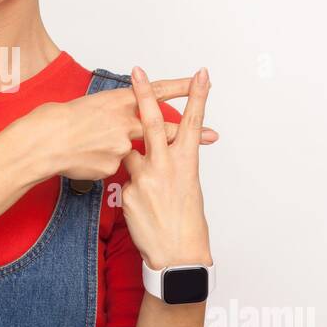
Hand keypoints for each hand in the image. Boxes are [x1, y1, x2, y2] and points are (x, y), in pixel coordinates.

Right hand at [22, 75, 218, 181]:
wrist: (41, 142)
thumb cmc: (56, 121)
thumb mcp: (89, 107)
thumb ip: (112, 114)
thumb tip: (122, 121)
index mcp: (119, 102)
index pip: (156, 92)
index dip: (180, 87)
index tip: (200, 81)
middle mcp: (126, 122)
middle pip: (164, 128)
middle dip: (191, 132)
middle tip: (214, 135)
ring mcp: (122, 146)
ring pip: (134, 154)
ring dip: (133, 158)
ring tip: (136, 163)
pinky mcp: (114, 167)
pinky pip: (114, 169)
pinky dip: (102, 166)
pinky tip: (84, 161)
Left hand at [119, 65, 212, 269]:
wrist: (176, 256)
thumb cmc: (188, 223)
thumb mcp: (188, 187)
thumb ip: (174, 164)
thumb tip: (163, 150)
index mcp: (187, 163)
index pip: (192, 122)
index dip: (197, 96)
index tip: (200, 74)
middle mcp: (166, 166)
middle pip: (152, 121)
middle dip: (144, 93)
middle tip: (137, 71)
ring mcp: (145, 178)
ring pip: (131, 152)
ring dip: (133, 157)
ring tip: (148, 179)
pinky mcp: (129, 192)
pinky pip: (126, 180)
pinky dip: (132, 187)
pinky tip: (143, 207)